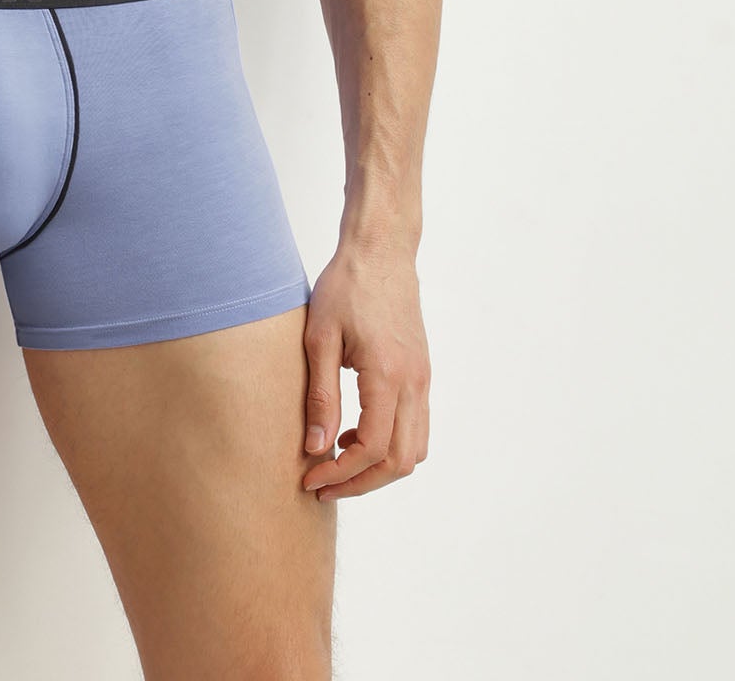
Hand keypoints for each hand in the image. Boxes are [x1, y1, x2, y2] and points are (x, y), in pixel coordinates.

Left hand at [299, 238, 429, 498]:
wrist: (382, 250)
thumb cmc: (347, 286)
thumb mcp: (319, 337)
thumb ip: (320, 395)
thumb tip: (315, 448)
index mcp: (388, 374)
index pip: (373, 449)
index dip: (342, 475)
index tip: (311, 480)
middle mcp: (414, 383)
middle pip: (400, 461)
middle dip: (361, 483)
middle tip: (322, 484)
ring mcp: (423, 379)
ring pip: (414, 449)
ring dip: (379, 467)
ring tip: (337, 459)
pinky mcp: (422, 373)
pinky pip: (416, 426)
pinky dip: (390, 444)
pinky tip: (355, 432)